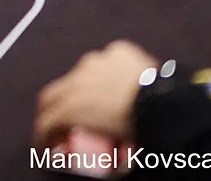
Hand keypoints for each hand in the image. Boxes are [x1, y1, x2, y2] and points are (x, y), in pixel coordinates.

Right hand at [32, 40, 156, 146]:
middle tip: (58, 126)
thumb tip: (95, 158)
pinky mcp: (117, 51)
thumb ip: (91, 147)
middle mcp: (77, 78)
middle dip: (51, 112)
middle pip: (52, 94)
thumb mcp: (109, 147)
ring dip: (79, 89)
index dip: (43, 136)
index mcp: (72, 105)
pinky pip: (104, 62)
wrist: (167, 102)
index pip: (46, 121)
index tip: (46, 146)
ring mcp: (97, 61)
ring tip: (93, 104)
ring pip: (78, 74)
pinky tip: (116, 84)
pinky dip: (104, 74)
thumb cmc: (140, 128)